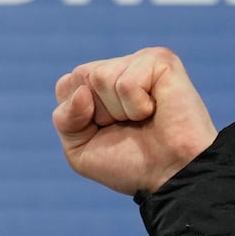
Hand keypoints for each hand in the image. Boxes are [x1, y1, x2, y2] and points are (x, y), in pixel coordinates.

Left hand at [52, 47, 217, 194]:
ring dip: (118, 110)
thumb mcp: (80, 149)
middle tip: (127, 125)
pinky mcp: (161, 60)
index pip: (66, 84)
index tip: (104, 130)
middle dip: (97, 112)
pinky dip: (136, 106)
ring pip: (100, 77)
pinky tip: (156, 110)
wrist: (169, 175)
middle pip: (80, 76)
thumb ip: (65, 119)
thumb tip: (82, 91)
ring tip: (144, 118)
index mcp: (99, 84)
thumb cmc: (130, 164)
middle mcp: (119, 67)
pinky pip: (125, 83)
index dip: (77, 116)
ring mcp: (140, 61)